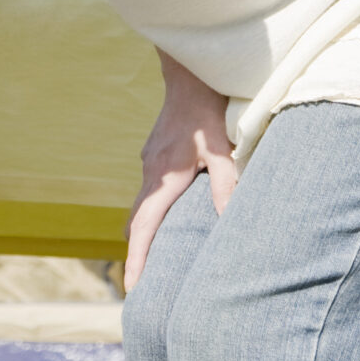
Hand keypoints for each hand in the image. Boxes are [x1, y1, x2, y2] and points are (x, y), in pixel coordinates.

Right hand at [124, 50, 238, 288]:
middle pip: (136, 220)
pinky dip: (151, 210)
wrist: (189, 74)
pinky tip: (164, 216)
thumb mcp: (221, 148)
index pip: (145, 226)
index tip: (131, 286)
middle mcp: (150, 171)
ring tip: (150, 258)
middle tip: (138, 283)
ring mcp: (149, 161)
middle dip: (136, 252)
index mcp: (163, 176)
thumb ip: (226, 184)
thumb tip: (228, 222)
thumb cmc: (207, 110)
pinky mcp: (155, 153)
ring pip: (141, 204)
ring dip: (143, 231)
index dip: (138, 258)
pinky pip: (148, 190)